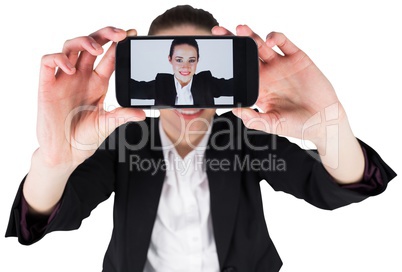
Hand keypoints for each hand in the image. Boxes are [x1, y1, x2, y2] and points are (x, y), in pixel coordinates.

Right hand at [37, 27, 144, 166]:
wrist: (66, 153)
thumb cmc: (85, 137)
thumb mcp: (108, 124)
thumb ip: (123, 115)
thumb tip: (143, 113)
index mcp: (98, 83)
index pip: (109, 57)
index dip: (119, 44)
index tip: (132, 34)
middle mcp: (82, 77)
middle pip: (91, 45)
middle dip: (104, 34)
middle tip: (120, 34)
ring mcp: (65, 79)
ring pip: (70, 47)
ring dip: (84, 41)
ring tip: (97, 49)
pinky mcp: (47, 86)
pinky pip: (48, 62)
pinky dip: (59, 59)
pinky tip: (72, 69)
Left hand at [213, 25, 363, 183]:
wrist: (324, 121)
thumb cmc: (297, 125)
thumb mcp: (272, 125)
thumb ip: (253, 119)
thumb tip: (234, 110)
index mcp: (259, 87)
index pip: (239, 70)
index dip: (228, 61)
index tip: (216, 55)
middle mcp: (268, 74)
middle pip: (246, 53)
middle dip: (234, 41)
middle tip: (218, 32)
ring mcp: (282, 64)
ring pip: (262, 45)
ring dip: (250, 35)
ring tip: (239, 28)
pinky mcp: (297, 58)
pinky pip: (284, 42)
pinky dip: (275, 37)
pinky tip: (267, 40)